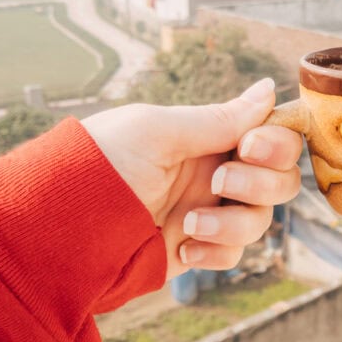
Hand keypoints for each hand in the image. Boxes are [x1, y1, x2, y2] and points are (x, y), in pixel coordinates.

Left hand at [82, 78, 301, 278]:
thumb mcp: (159, 132)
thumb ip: (219, 118)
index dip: (276, 143)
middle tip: (219, 184)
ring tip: (190, 225)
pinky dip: (216, 252)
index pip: (273, 136)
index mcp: (208, 137)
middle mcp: (215, 172)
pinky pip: (234, 254)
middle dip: (260, 183)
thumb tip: (270, 87)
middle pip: (280, 180)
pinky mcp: (197, 248)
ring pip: (261, 220)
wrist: (61, 229)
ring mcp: (208, 212)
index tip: (249, 146)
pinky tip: (182, 247)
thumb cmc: (100, 165)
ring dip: (233, 224)